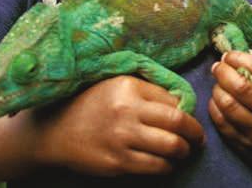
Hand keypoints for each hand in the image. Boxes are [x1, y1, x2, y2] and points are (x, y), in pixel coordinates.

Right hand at [33, 75, 204, 176]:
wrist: (55, 130)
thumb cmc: (90, 104)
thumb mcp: (115, 84)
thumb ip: (146, 90)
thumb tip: (182, 104)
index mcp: (127, 86)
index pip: (172, 99)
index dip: (187, 111)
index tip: (189, 118)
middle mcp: (126, 110)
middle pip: (178, 122)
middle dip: (194, 133)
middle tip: (197, 138)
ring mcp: (121, 137)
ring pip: (171, 146)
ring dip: (183, 151)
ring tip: (183, 151)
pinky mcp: (117, 161)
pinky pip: (155, 166)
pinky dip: (167, 166)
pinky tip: (166, 163)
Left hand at [209, 51, 251, 184]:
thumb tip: (245, 53)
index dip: (240, 57)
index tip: (230, 54)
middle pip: (241, 87)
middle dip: (223, 71)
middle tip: (218, 66)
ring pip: (228, 105)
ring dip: (217, 89)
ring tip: (218, 83)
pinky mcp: (247, 148)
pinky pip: (222, 124)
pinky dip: (215, 108)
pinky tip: (218, 101)